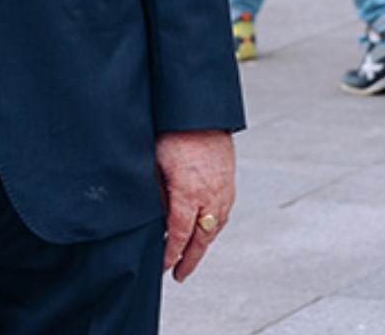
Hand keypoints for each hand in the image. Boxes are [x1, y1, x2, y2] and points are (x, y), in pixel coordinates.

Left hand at [155, 129, 234, 282]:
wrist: (200, 110)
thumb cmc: (173, 132)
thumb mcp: (155, 164)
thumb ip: (157, 194)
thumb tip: (155, 218)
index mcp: (188, 192)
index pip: (179, 234)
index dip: (171, 254)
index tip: (163, 267)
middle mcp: (210, 194)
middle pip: (202, 238)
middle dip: (190, 259)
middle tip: (179, 275)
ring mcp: (223, 188)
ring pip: (216, 226)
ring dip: (203, 244)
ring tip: (191, 256)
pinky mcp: (229, 180)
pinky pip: (223, 211)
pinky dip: (214, 226)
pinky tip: (205, 230)